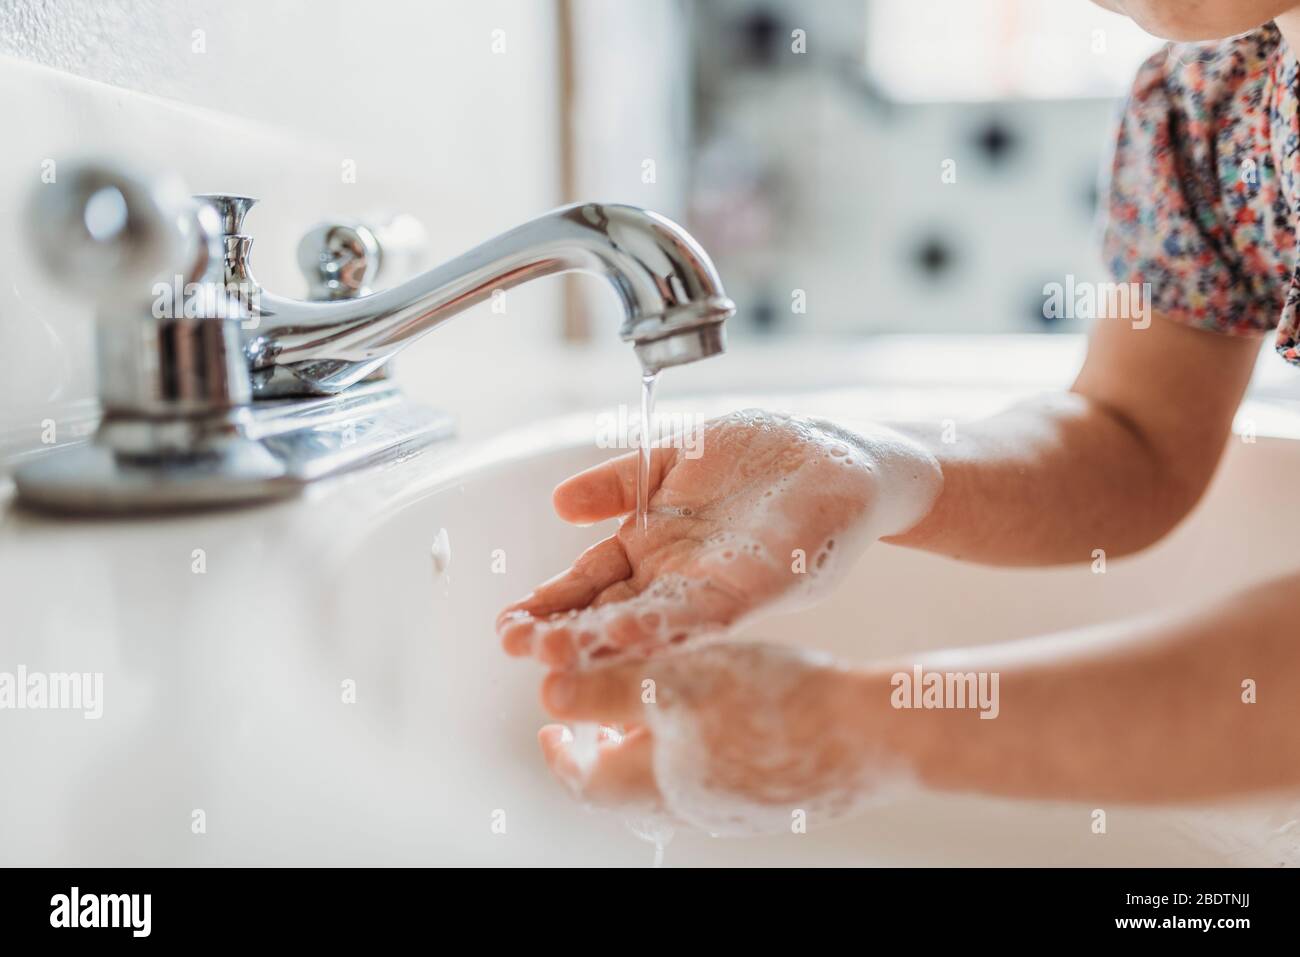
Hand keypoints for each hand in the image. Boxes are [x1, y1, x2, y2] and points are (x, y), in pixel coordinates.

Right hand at [497, 409, 939, 667]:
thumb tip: (558, 501)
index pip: (590, 582)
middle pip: (612, 611)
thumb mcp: (671, 460)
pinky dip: (671, 623)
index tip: (507, 622)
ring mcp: (717, 585)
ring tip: (560, 652)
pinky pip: (710, 610)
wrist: (836, 454)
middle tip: (516, 647)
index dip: (550, 602)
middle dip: (564, 631)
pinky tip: (634, 631)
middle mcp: (677, 576)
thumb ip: (618, 482)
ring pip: (653, 621)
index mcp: (652, 547)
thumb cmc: (759, 456)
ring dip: (606, 638)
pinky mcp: (761, 584)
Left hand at [535, 642, 903, 834]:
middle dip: (606, 750)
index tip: (550, 731)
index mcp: (655, 783)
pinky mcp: (776, 798)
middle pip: (627, 788)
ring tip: (660, 710)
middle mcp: (692, 806)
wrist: (867, 737)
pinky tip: (723, 713)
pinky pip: (719, 778)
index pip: (587, 779)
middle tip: (601, 719)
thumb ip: (606, 690)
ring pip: (673, 784)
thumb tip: (546, 693)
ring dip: (653, 749)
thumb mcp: (672, 684)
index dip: (561, 753)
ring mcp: (737, 808)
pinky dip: (698, 749)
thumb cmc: (768, 705)